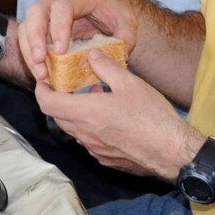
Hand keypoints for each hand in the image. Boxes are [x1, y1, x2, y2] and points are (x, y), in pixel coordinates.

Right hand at [15, 0, 143, 77]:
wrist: (108, 1)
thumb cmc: (116, 10)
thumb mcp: (127, 22)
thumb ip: (124, 39)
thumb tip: (114, 58)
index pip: (63, 6)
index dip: (59, 27)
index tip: (61, 50)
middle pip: (36, 11)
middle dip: (35, 38)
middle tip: (41, 62)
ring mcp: (47, 11)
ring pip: (27, 25)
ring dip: (29, 51)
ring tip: (41, 74)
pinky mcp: (42, 24)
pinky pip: (29, 37)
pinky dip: (31, 55)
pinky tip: (41, 74)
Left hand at [33, 50, 201, 178]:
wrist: (172, 152)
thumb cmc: (151, 117)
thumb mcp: (129, 83)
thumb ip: (106, 67)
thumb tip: (92, 55)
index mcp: (85, 113)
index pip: (47, 103)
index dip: (42, 90)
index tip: (45, 80)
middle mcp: (84, 134)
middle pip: (57, 117)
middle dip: (58, 100)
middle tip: (69, 86)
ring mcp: (94, 149)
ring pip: (73, 130)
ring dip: (76, 114)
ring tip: (95, 98)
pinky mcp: (105, 159)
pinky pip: (88, 141)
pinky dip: (90, 128)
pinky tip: (109, 119)